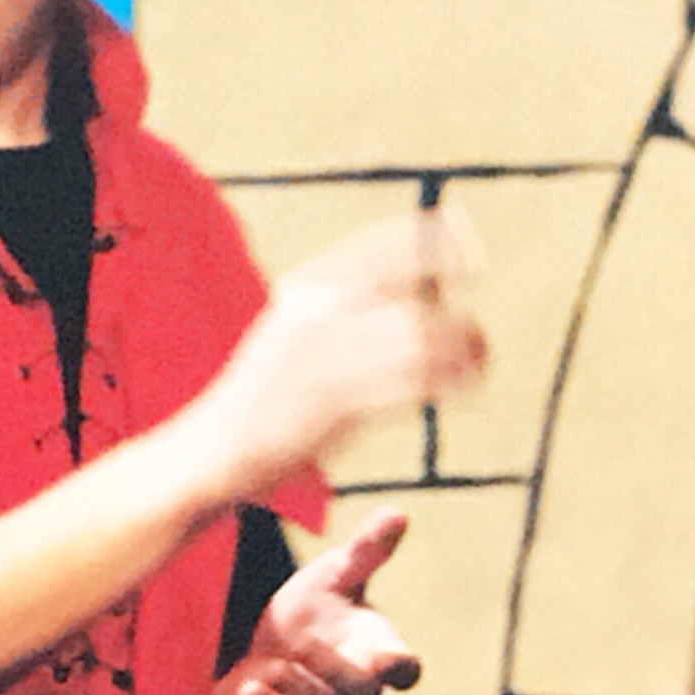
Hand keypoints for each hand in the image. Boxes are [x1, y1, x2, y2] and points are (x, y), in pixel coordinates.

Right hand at [191, 208, 486, 499]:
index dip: (439, 244)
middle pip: (412, 291)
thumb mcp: (289, 327)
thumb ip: (339, 303)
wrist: (214, 450)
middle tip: (479, 330)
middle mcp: (320, 314)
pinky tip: (466, 383)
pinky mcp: (340, 406)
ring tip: (480, 356)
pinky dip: (447, 380)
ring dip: (460, 345)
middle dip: (454, 305)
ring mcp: (329, 359)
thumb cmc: (260, 394)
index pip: (387, 246)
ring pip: (419, 336)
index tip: (473, 257)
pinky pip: (411, 384)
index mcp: (307, 288)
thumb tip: (404, 287)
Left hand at [211, 508, 420, 694]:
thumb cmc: (311, 610)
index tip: (389, 657)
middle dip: (332, 669)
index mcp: (374, 653)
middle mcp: (353, 693)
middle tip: (305, 641)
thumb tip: (398, 513)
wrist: (256, 648)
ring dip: (297, 690)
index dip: (401, 667)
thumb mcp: (333, 574)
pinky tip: (249, 689)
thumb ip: (365, 550)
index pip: (404, 670)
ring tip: (273, 666)